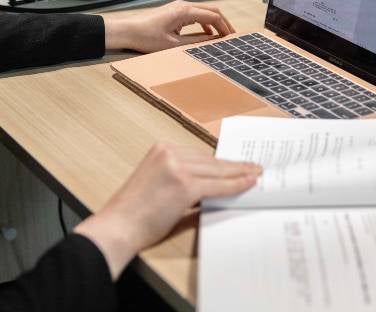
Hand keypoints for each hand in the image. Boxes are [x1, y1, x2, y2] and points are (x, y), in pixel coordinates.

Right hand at [74, 143, 260, 278]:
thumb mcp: (156, 182)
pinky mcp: (185, 185)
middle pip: (211, 160)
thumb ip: (180, 179)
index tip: (236, 163)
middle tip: (253, 167)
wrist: (119, 225)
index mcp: (161, 149)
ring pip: (217, 170)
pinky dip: (236, 185)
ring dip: (239, 173)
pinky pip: (218, 185)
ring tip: (256, 175)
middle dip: (234, 165)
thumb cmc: (133, 212)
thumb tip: (209, 187)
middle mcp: (169, 153)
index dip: (221, 161)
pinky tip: (248, 184)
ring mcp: (178, 168)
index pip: (200, 155)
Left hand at [103, 0, 234, 52]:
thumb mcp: (173, 44)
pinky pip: (195, 14)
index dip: (225, 27)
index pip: (213, 16)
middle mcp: (183, 5)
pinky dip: (204, 22)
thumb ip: (195, 42)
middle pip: (212, 10)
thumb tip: (212, 42)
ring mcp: (178, 7)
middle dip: (223, 23)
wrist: (127, 31)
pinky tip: (206, 35)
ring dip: (214, 23)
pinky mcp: (174, 11)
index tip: (232, 38)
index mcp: (185, 11)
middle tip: (231, 36)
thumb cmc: (146, 37)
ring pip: (204, 11)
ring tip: (221, 37)